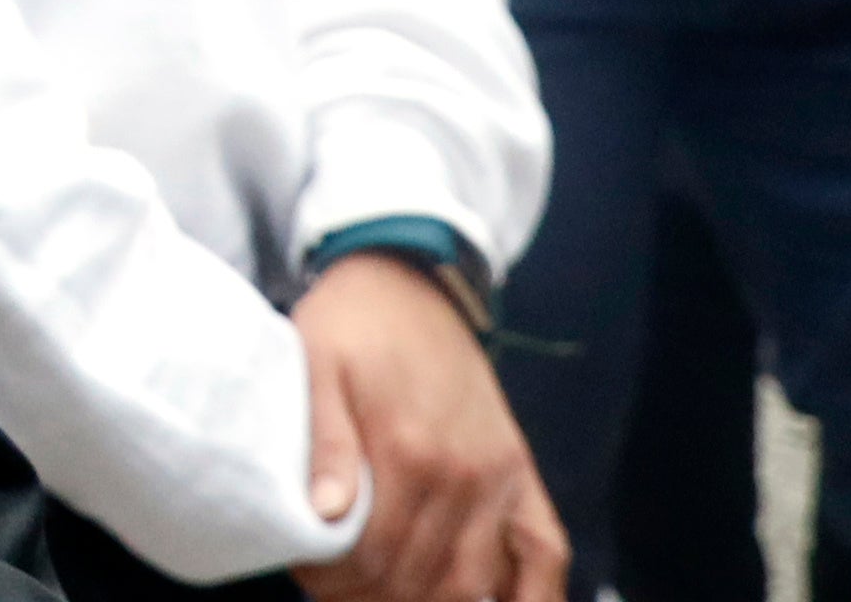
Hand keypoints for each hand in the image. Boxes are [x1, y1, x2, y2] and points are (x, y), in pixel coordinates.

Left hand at [296, 252, 562, 601]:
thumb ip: (324, 442)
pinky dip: (529, 597)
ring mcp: (499, 476)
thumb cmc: (353, 323)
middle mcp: (463, 472)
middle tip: (334, 588)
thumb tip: (324, 514)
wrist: (408, 280)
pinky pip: (544, 553)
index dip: (334, 580)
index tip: (306, 575)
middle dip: (370, 595)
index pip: (374, 556)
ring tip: (383, 594)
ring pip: (472, 582)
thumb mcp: (317, 364)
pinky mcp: (520, 472)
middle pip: (419, 578)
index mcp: (409, 449)